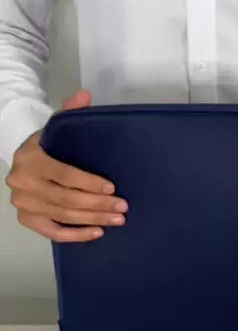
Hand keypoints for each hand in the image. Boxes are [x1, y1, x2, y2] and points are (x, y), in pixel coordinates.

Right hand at [6, 90, 127, 242]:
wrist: (23, 160)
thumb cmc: (46, 146)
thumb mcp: (56, 127)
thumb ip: (70, 112)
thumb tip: (85, 95)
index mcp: (30, 158)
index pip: (64, 174)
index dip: (89, 183)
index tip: (112, 188)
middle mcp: (22, 182)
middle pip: (66, 198)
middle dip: (97, 204)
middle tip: (122, 207)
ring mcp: (23, 204)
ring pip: (63, 215)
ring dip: (93, 219)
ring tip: (116, 219)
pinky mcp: (27, 220)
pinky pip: (54, 233)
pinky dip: (77, 235)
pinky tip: (97, 232)